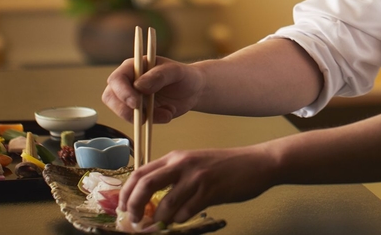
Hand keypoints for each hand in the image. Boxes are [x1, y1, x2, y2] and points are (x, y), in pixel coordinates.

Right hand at [102, 56, 204, 123]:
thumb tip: (139, 86)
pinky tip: (168, 113)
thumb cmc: (184, 76)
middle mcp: (128, 82)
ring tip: (167, 112)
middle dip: (126, 110)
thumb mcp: (176, 72)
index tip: (137, 104)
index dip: (122, 92)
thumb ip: (159, 75)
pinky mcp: (138, 111)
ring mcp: (131, 98)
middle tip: (146, 116)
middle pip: (110, 97)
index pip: (116, 79)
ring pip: (122, 112)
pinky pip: (137, 121)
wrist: (193, 90)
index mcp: (133, 67)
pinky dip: (153, 121)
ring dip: (143, 117)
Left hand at [119, 144, 278, 224]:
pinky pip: (186, 212)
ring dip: (160, 219)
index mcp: (175, 156)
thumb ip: (173, 177)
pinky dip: (181, 220)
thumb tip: (149, 201)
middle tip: (135, 221)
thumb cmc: (226, 166)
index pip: (140, 172)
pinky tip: (185, 217)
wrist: (257, 163)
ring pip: (165, 205)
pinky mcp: (211, 191)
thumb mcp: (194, 164)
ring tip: (163, 223)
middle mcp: (182, 163)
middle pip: (145, 185)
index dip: (126, 192)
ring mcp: (196, 177)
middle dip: (134, 206)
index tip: (123, 208)